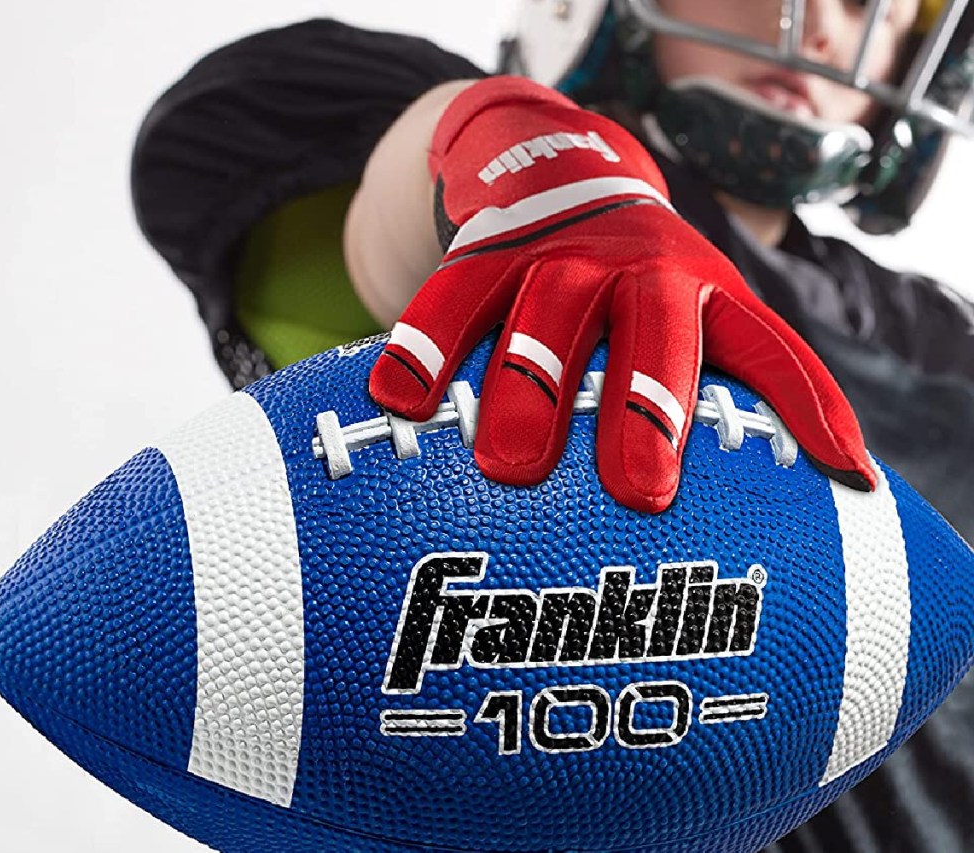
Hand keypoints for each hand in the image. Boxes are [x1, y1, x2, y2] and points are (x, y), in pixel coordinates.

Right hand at [368, 77, 874, 511]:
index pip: (766, 345)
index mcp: (704, 293)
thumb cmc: (640, 290)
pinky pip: (450, 297)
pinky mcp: (485, 256)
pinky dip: (423, 345)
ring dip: (529, 385)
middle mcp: (637, 270)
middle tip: (637, 490)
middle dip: (645, 406)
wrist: (559, 175)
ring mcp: (556, 257)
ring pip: (545, 315)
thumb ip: (739, 388)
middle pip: (650, 332)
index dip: (805, 405)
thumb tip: (827, 492)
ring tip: (507, 464)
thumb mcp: (698, 316)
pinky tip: (399, 397)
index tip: (834, 478)